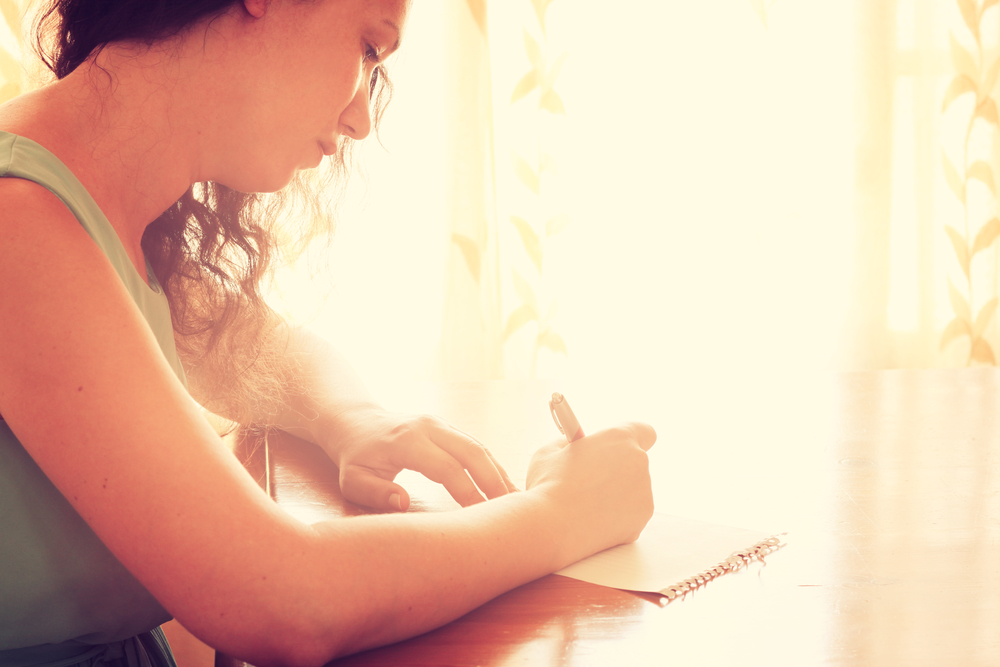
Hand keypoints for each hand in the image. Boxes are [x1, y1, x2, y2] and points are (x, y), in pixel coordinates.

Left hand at [318, 406, 518, 511]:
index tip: (482, 517)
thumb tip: (404, 503)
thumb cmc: (356, 458)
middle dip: (495, 482)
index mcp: (408, 441)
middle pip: (473, 452)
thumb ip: (376, 493)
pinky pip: (475, 445)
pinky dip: (491, 466)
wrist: (356, 423)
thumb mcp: (353, 481)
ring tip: (516, 501)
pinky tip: (502, 486)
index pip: (447, 468)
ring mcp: (441, 424)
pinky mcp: (447, 428)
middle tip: (513, 510)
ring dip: (498, 473)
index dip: (468, 493)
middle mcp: (429, 427)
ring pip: (478, 446)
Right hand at [527, 422, 655, 561]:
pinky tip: (590, 523)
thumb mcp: (550, 452)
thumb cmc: (547, 486)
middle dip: (617, 471)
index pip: (644, 431)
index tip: (619, 449)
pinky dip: (615, 520)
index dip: (633, 439)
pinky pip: (630, 516)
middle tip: (590, 482)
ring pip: (632, 492)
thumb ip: (569, 445)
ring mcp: (644, 493)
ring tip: (584, 506)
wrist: (550, 527)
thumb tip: (575, 447)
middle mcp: (638, 462)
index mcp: (618, 438)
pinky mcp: (641, 520)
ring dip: (615, 497)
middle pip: (635, 464)